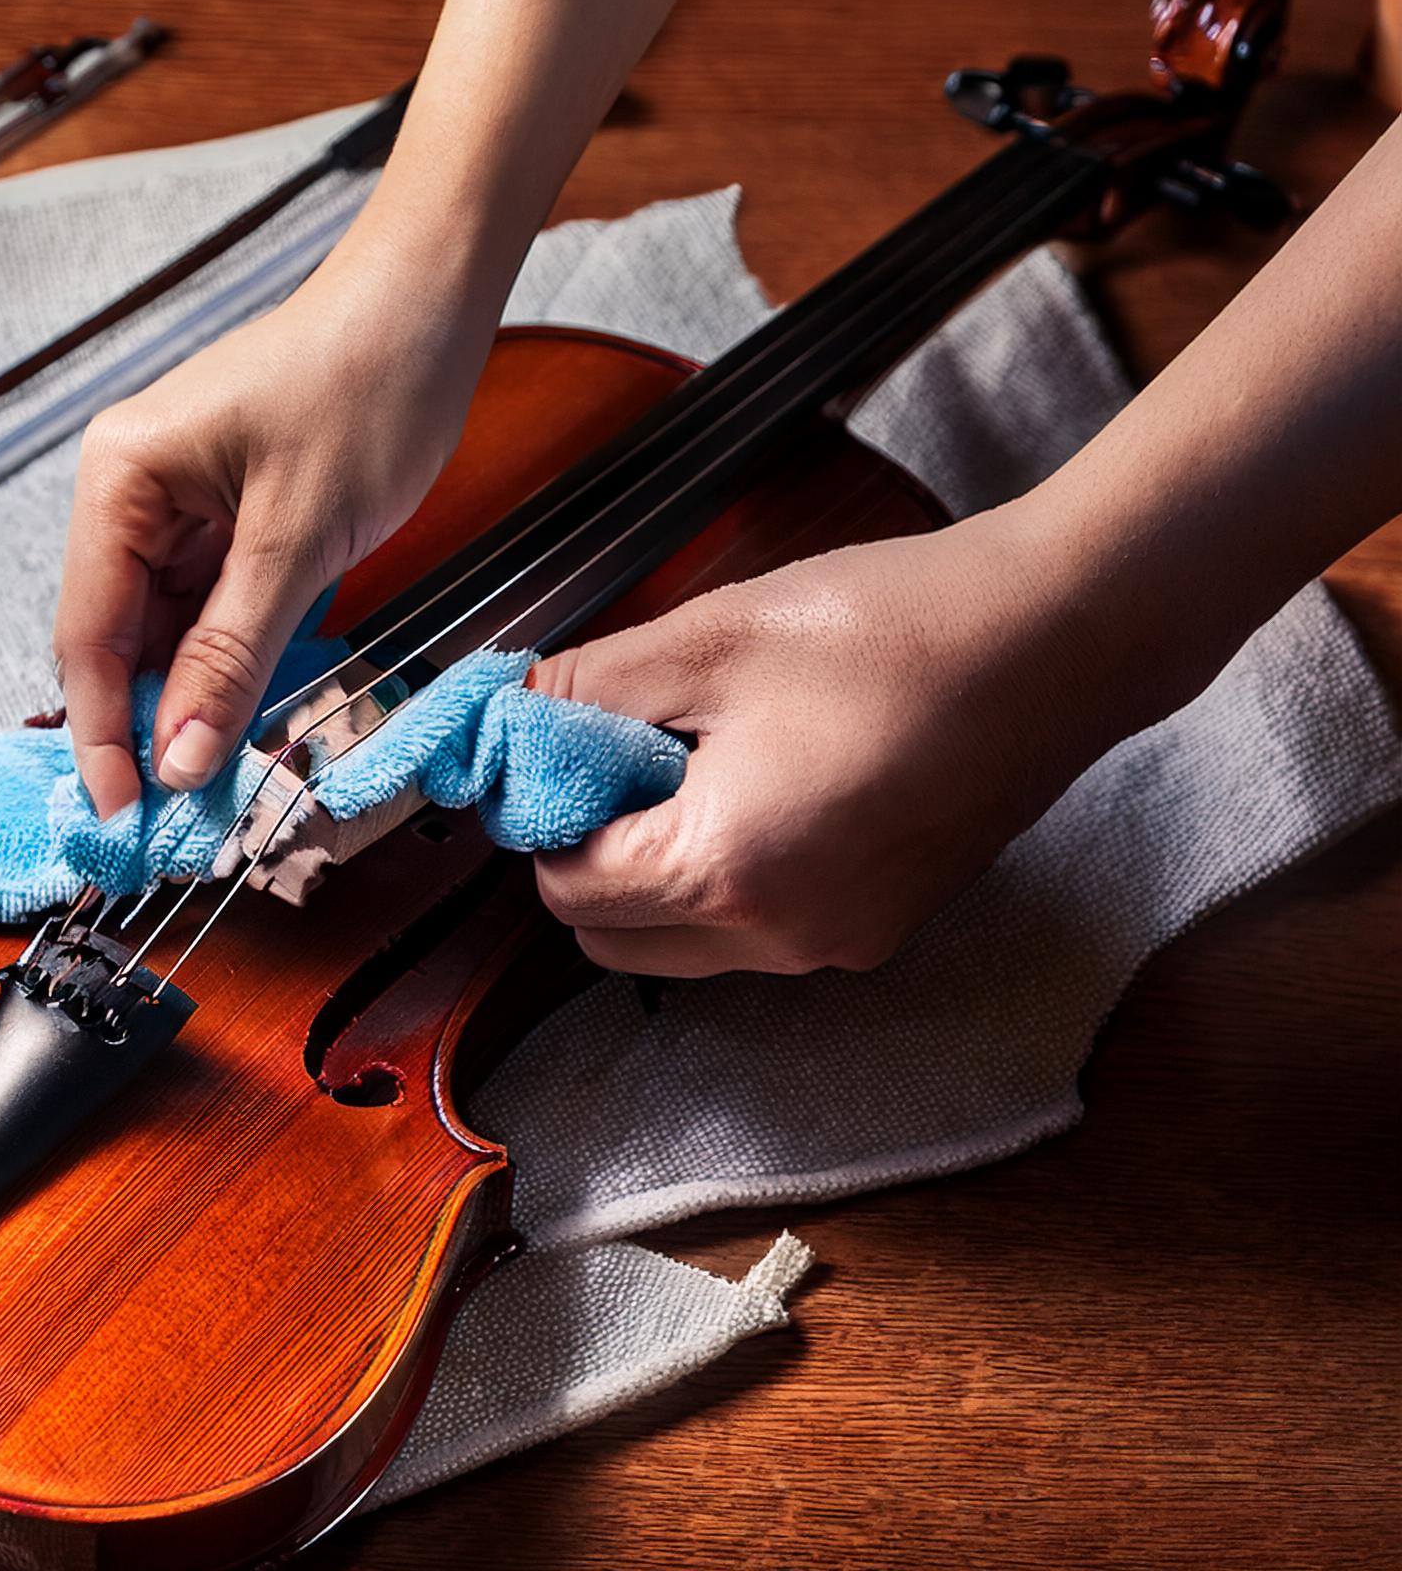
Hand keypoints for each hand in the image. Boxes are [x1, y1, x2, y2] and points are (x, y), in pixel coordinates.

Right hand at [54, 256, 492, 818]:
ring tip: (215, 779)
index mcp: (121, 478)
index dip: (103, 734)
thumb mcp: (298, 539)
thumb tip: (178, 756)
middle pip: (118, 640)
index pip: (89, 634)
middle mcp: (133, 491)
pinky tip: (244, 716)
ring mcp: (179, 505)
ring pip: (166, 635)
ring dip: (190, 704)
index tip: (125, 814)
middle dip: (146, 727)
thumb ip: (232, 655)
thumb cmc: (366, 382)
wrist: (430, 307)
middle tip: (175, 816)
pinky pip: (209, 611)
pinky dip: (227, 666)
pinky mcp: (226, 518)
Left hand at [529, 508, 1164, 976]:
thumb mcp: (709, 638)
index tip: (559, 746)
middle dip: (592, 854)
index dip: (543, 814)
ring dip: (659, 870)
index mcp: (726, 871)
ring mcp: (838, 943)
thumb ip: (586, 690)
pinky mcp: (881, 926)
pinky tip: (765, 780)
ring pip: (684, 941)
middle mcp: (780, 937)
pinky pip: (758, 929)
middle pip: (614, 936)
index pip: (566, 889)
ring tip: (702, 758)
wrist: (1062, 635)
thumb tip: (508, 718)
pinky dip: (730, 876)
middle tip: (622, 752)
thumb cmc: (894, 627)